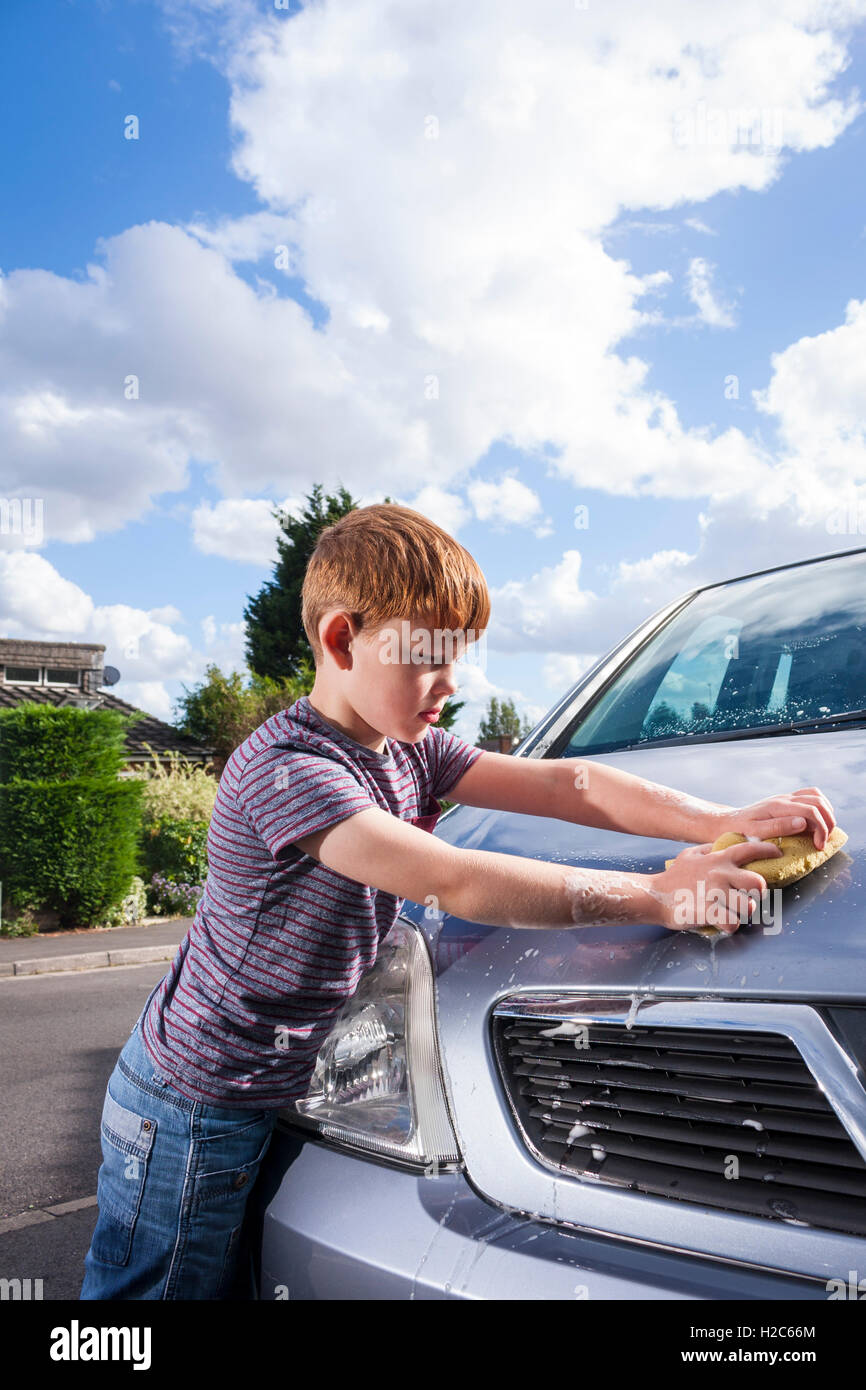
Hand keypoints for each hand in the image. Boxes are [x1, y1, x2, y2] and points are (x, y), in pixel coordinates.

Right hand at [648, 838, 782, 933]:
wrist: (653, 895)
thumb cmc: (673, 877)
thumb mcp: (690, 855)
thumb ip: (708, 849)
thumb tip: (721, 844)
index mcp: (718, 859)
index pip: (750, 849)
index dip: (768, 850)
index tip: (778, 854)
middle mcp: (720, 874)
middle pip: (758, 882)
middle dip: (759, 892)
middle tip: (751, 896)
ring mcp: (716, 893)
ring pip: (749, 906)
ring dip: (746, 912)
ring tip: (736, 913)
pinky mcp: (709, 912)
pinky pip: (733, 923)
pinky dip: (731, 926)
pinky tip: (724, 924)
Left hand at [710, 786, 835, 850]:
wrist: (726, 822)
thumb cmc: (738, 831)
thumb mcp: (755, 833)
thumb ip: (778, 827)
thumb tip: (802, 822)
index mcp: (778, 806)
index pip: (811, 810)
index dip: (822, 829)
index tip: (818, 846)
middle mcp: (784, 799)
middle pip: (819, 801)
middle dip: (828, 821)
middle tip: (823, 841)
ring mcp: (785, 798)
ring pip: (817, 796)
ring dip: (826, 813)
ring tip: (822, 832)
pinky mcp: (785, 801)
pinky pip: (809, 797)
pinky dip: (819, 808)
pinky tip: (815, 823)